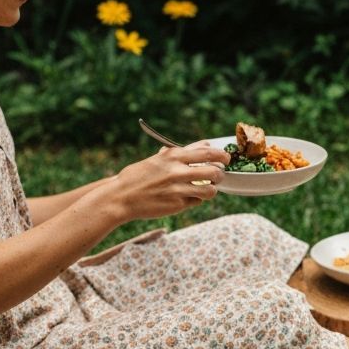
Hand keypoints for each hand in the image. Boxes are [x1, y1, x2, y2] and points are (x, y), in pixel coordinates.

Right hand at [105, 142, 230, 223]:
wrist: (122, 195)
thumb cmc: (140, 176)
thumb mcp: (159, 159)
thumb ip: (182, 153)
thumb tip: (205, 144)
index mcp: (173, 155)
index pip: (206, 152)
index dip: (221, 155)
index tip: (226, 158)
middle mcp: (177, 170)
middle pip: (214, 171)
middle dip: (220, 174)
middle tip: (218, 175)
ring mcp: (179, 188)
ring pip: (210, 190)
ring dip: (212, 189)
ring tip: (206, 188)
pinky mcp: (178, 204)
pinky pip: (197, 201)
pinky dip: (196, 199)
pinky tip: (188, 197)